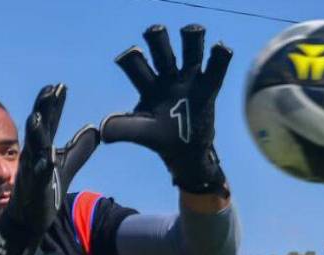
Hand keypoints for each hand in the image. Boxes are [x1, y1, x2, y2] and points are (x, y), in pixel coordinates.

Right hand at [0, 85, 99, 254]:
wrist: (27, 221)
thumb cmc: (43, 191)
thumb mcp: (64, 167)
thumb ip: (79, 149)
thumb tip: (95, 130)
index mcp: (40, 149)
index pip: (48, 123)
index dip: (53, 106)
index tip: (60, 86)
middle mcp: (32, 157)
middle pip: (38, 129)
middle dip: (43, 110)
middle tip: (51, 91)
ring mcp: (31, 172)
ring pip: (33, 149)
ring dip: (35, 134)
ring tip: (38, 117)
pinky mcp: (33, 190)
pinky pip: (37, 176)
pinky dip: (42, 166)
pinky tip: (48, 156)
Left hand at [101, 24, 231, 194]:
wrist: (187, 153)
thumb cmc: (161, 140)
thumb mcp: (142, 133)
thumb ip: (123, 129)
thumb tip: (103, 131)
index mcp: (147, 85)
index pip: (135, 64)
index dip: (131, 57)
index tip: (130, 57)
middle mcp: (167, 77)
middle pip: (161, 47)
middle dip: (157, 37)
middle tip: (155, 33)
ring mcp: (189, 79)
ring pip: (191, 48)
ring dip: (191, 36)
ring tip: (190, 32)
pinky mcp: (209, 87)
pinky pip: (217, 65)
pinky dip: (220, 55)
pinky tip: (219, 49)